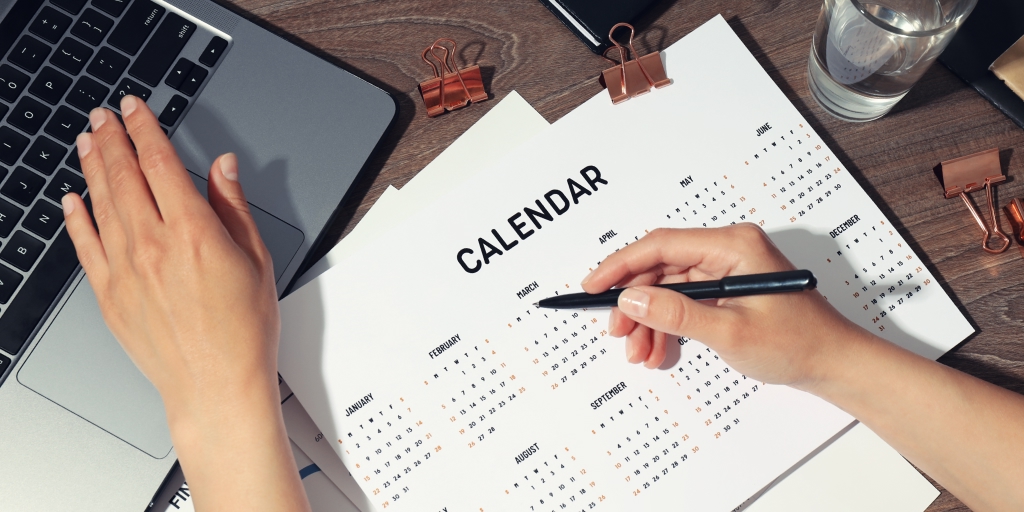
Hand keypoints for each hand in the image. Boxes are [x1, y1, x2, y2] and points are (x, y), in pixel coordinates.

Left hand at [62, 97, 307, 510]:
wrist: (217, 386)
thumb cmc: (244, 331)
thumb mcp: (256, 259)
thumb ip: (233, 207)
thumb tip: (222, 167)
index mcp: (194, 233)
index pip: (160, 164)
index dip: (145, 130)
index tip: (136, 110)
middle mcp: (154, 246)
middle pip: (123, 176)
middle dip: (112, 139)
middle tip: (103, 118)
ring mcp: (126, 271)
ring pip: (100, 204)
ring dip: (92, 167)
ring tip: (88, 142)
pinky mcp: (109, 296)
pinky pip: (85, 247)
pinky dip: (76, 218)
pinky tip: (72, 200)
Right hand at [581, 224, 870, 388]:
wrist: (833, 364)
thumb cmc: (798, 342)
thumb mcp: (729, 331)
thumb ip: (676, 313)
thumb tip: (631, 300)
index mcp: (733, 245)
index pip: (661, 245)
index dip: (621, 265)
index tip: (595, 286)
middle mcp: (728, 250)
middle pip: (661, 268)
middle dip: (635, 304)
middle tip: (617, 332)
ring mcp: (726, 270)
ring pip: (668, 289)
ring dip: (649, 321)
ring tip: (640, 352)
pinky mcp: (726, 290)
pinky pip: (684, 302)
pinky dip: (667, 326)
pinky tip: (659, 350)